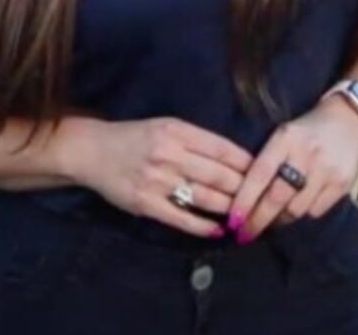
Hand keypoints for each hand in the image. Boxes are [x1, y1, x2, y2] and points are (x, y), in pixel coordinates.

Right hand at [63, 116, 250, 238]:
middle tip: (263, 199)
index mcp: (177, 131)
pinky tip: (219, 230)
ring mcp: (157, 180)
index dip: (247, 163)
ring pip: (205, 197)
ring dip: (229, 209)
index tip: (265, 172)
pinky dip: (204, 226)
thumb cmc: (134, 138)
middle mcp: (169, 154)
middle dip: (245, 189)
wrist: (92, 151)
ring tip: (246, 217)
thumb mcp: (165, 126)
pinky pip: (182, 218)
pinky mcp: (146, 204)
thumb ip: (196, 141)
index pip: (223, 148)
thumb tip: (233, 159)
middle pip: (219, 175)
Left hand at [227, 98, 357, 243]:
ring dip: (279, 220)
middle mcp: (307, 153)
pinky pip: (315, 211)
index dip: (244, 200)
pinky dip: (302, 214)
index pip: (260, 174)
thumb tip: (241, 201)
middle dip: (258, 220)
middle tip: (245, 234)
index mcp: (286, 138)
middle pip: (277, 197)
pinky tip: (296, 208)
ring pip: (296, 209)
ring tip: (271, 221)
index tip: (232, 221)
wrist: (347, 121)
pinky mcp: (342, 183)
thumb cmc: (304, 133)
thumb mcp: (281, 136)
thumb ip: (264, 162)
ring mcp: (327, 170)